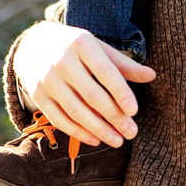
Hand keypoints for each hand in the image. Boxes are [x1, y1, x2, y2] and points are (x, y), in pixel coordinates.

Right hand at [13, 21, 155, 147]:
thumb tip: (152, 75)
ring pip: (75, 110)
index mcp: (81, 44)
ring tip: (117, 141)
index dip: (120, 91)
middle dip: (113, 116)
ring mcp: (47, 79)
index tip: (134, 111)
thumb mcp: (98, 48)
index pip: (104, 71)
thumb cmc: (76, 47)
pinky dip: (78, 132)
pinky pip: (59, 119)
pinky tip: (95, 139)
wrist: (34, 44)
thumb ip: (124, 64)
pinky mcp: (37, 95)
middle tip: (131, 132)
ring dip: (98, 129)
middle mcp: (62, 61)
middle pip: (91, 94)